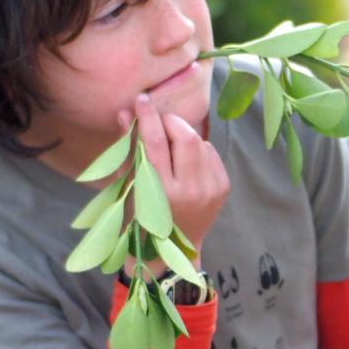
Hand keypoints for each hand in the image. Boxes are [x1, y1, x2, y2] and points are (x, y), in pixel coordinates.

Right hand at [118, 93, 228, 261]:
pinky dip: (198, 150)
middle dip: (171, 123)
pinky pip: (211, 153)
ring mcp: (211, 190)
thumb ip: (129, 148)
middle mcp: (191, 190)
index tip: (141, 99)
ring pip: (200, 142)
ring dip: (184, 137)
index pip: (155, 142)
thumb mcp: (131, 185)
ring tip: (172, 149)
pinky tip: (187, 162)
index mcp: (162, 191)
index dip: (148, 117)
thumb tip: (125, 112)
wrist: (175, 249)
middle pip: (186, 137)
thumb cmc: (144, 217)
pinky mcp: (223, 188)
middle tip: (159, 125)